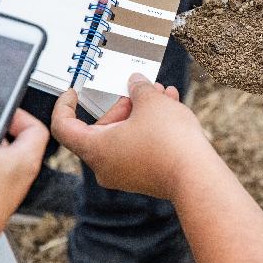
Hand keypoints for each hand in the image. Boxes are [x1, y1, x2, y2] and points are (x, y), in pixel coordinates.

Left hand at [51, 74, 215, 198]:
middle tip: (139, 90)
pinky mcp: (145, 178)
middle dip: (122, 104)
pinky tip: (171, 110)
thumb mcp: (151, 101)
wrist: (198, 175)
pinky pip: (140, 147)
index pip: (64, 127)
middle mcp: (105, 166)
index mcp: (96, 149)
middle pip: (101, 128)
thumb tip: (136, 83)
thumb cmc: (169, 143)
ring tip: (162, 95)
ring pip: (126, 135)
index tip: (73, 93)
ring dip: (141, 113)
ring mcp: (126, 175)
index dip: (64, 105)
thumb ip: (138, 87)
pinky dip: (151, 129)